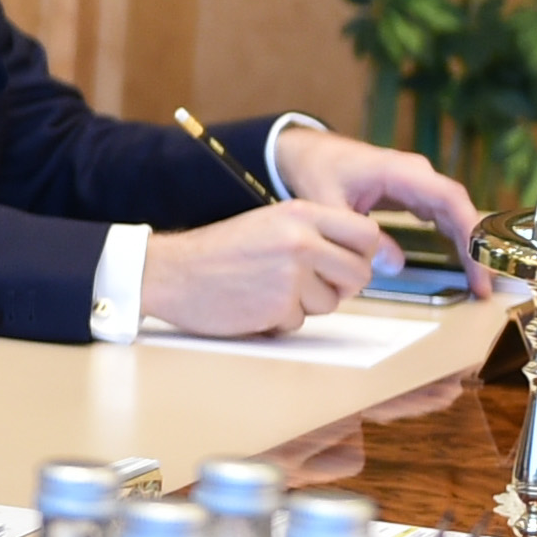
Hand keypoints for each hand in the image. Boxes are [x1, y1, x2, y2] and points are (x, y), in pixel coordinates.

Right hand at [142, 203, 389, 336]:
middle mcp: (301, 240)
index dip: (362, 254)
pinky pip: (300, 322)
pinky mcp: (278, 306)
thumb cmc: (218, 252)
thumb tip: (357, 260)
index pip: (366, 233)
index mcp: (300, 214)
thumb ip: (313, 235)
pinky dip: (280, 320)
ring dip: (306, 305)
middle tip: (315, 286)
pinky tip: (253, 305)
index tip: (346, 263)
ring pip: (331, 302)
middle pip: (359, 272)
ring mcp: (291, 274)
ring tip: (270, 291)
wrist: (169, 272)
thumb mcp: (269, 225)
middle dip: (342, 286)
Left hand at [269, 126, 481, 262]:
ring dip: (468, 246)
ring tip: (478, 283)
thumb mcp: (327, 204)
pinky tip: (463, 264)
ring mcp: (417, 183)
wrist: (307, 153)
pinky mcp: (412, 194)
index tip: (480, 259)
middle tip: (483, 286)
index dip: (469, 228)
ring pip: (454, 214)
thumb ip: (356, 234)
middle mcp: (416, 174)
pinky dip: (453, 239)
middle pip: (458, 209)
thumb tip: (395, 264)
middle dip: (475, 246)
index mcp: (399, 171)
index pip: (448, 197)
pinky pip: (442, 216)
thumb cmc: (317, 171)